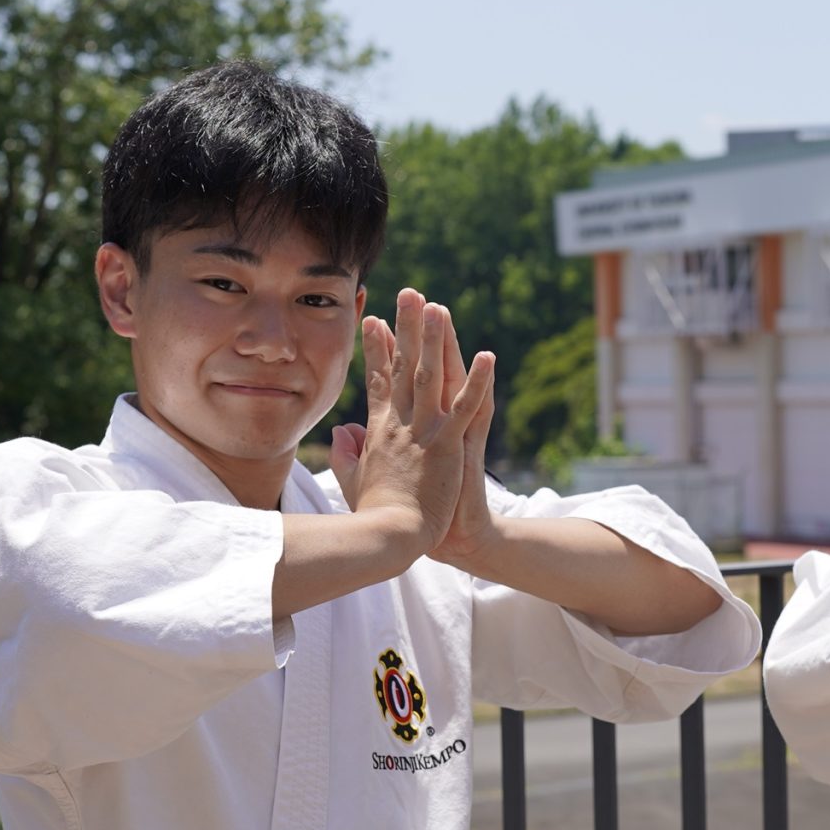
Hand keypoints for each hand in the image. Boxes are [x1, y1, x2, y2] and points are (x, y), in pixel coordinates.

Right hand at [328, 286, 491, 558]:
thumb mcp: (351, 480)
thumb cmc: (373, 516)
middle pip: (404, 366)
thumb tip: (341, 430)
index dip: (376, 349)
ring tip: (439, 306)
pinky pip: (467, 408)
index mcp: (379, 432)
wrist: (390, 536)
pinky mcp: (448, 446)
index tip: (374, 320)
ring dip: (436, 339)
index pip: (377, 381)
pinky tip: (487, 356)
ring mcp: (425, 432)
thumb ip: (346, 453)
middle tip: (410, 293)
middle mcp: (401, 424)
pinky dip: (477, 382)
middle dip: (406, 327)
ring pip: (432, 376)